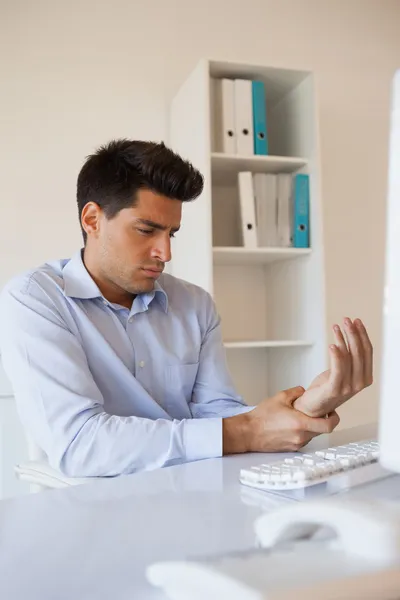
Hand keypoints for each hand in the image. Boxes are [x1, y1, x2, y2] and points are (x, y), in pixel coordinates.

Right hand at [223, 386, 339, 453]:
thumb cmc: (261, 418)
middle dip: (323, 421)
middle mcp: (301, 436)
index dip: (335, 419)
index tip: (333, 412)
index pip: (328, 425)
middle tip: (320, 412)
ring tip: (302, 417)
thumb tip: (303, 391)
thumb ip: (295, 392)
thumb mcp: (279, 398)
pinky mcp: (291, 448)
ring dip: (312, 427)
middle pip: (322, 430)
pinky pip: (303, 440)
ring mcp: (296, 444)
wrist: (248, 432)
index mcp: (300, 423)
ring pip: (313, 435)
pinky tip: (293, 425)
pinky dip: (303, 432)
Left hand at [294, 318, 372, 417]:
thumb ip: (347, 357)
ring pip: (349, 357)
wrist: (312, 407)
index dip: (362, 335)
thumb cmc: (325, 388)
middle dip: (354, 333)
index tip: (356, 322)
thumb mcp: (340, 370)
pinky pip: (337, 369)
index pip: (367, 352)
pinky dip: (336, 355)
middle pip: (359, 352)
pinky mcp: (334, 390)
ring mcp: (347, 388)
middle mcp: (359, 384)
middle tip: (347, 320)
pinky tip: (333, 344)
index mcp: (364, 378)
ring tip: (337, 326)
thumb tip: (349, 335)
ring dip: (343, 338)